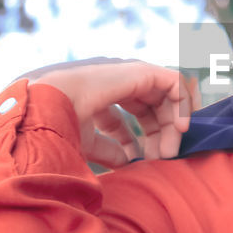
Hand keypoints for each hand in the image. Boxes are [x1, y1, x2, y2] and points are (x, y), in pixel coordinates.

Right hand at [18, 58, 198, 168]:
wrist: (50, 106)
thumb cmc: (58, 125)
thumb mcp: (86, 142)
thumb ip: (107, 149)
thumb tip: (126, 161)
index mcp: (99, 96)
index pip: (128, 115)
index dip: (137, 140)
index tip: (142, 161)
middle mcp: (116, 83)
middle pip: (150, 107)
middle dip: (159, 134)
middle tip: (163, 158)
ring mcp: (129, 75)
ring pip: (165, 95)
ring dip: (172, 124)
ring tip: (170, 151)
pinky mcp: (142, 71)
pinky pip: (175, 82)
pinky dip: (182, 103)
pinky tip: (180, 128)